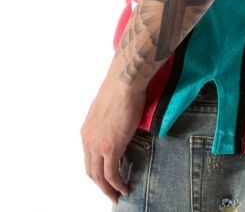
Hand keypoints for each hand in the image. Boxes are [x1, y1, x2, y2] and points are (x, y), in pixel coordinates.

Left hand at [80, 71, 146, 203]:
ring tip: (117, 195)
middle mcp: (88, 140)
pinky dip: (117, 184)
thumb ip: (108, 123)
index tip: (105, 178)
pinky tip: (124, 188)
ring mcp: (98, 145)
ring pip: (99, 176)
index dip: (96, 171)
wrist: (124, 83)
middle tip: (110, 192)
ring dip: (108, 189)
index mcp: (87, 131)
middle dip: (100, 185)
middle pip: (91, 170)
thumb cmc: (120, 89)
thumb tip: (117, 127)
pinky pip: (112, 174)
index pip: (88, 158)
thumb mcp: (107, 109)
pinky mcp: (110, 148)